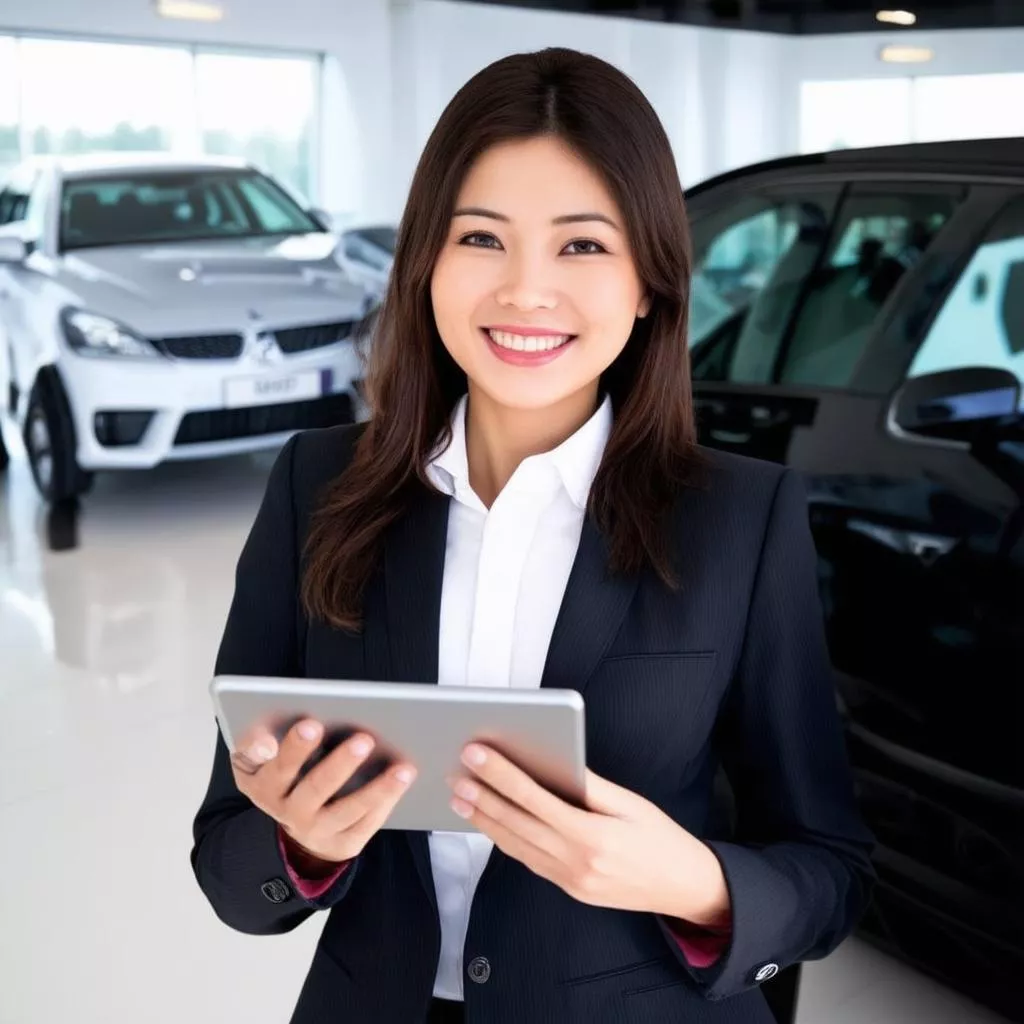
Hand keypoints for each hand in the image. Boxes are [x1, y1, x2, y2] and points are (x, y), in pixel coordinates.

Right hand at [230, 720, 416, 866]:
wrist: (294, 821)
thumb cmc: (283, 770)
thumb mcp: (259, 755)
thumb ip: (260, 739)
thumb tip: (274, 737)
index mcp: (261, 781)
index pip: (268, 763)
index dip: (288, 747)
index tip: (310, 724)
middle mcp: (285, 809)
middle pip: (314, 787)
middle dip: (340, 764)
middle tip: (364, 740)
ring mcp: (313, 829)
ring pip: (346, 810)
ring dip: (376, 789)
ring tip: (400, 768)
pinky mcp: (340, 842)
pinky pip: (366, 823)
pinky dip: (386, 801)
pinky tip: (403, 780)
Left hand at [448, 744, 730, 927]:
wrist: (685, 888)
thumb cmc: (661, 839)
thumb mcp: (631, 803)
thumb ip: (589, 785)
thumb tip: (555, 763)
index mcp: (591, 836)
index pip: (534, 798)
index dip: (501, 774)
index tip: (476, 753)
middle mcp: (575, 862)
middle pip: (516, 825)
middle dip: (482, 798)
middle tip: (454, 775)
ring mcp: (570, 881)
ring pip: (516, 847)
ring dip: (485, 821)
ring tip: (460, 797)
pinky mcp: (569, 889)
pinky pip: (529, 861)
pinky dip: (506, 840)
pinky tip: (490, 823)